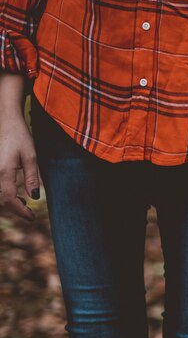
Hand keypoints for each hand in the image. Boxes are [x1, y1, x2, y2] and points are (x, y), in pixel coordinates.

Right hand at [0, 93, 39, 222]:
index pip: (9, 200)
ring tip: (22, 203)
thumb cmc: (20, 136)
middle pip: (0, 199)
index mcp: (3, 171)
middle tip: (28, 212)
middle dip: (14, 208)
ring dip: (8, 201)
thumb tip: (34, 198)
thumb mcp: (31, 156)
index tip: (32, 217)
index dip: (20, 211)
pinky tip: (13, 193)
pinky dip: (3, 192)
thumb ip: (32, 178)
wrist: (5, 120)